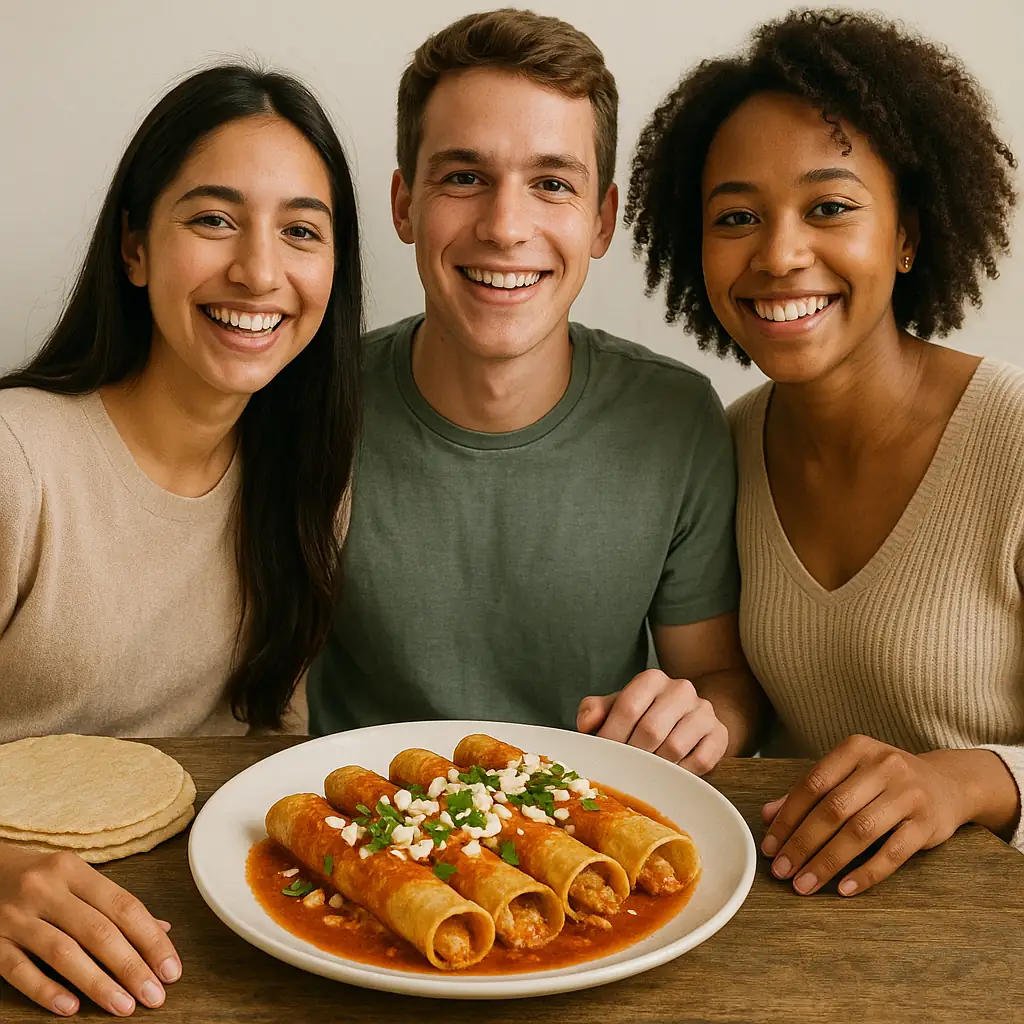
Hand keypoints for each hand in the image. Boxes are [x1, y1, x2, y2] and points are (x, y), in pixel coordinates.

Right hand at [0, 844, 180, 1015]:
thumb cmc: (39, 878)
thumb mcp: (76, 878)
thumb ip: (115, 903)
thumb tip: (161, 930)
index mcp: (74, 871)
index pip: (123, 906)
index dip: (151, 939)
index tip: (170, 968)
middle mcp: (47, 890)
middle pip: (98, 931)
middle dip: (131, 966)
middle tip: (154, 994)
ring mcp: (16, 917)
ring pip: (63, 953)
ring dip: (98, 983)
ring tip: (123, 1005)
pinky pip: (19, 970)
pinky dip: (46, 990)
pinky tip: (71, 1007)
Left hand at [576, 668, 728, 773]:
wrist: (689, 716)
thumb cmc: (646, 714)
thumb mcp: (618, 706)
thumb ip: (596, 710)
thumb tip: (585, 725)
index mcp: (652, 679)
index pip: (628, 707)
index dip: (612, 735)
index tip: (603, 754)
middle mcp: (681, 689)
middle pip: (651, 729)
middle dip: (632, 754)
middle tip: (622, 769)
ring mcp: (704, 711)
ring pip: (675, 747)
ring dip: (656, 766)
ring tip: (644, 773)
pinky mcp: (719, 734)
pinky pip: (700, 761)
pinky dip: (681, 773)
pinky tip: (669, 774)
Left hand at [760, 735, 971, 896]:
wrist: (948, 784)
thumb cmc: (885, 781)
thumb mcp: (848, 775)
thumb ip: (809, 792)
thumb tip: (767, 816)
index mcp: (856, 748)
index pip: (812, 784)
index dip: (787, 818)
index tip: (770, 847)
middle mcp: (884, 765)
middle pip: (833, 809)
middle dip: (802, 843)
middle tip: (782, 871)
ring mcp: (909, 793)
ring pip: (860, 832)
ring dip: (828, 862)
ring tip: (804, 884)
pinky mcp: (929, 823)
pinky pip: (893, 853)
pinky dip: (867, 873)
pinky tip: (844, 888)